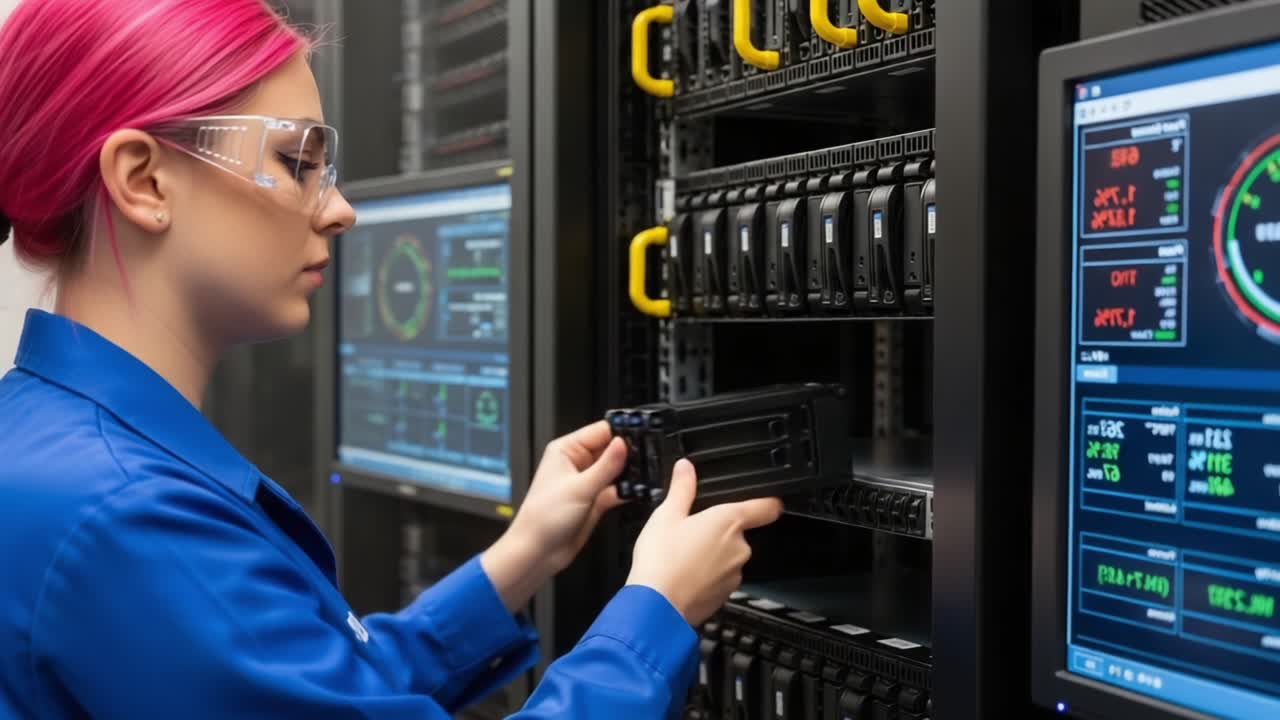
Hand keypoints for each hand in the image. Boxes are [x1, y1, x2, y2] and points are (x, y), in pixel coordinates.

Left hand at [483, 421, 627, 612]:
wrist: (538, 552)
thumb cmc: (543, 518)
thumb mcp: (580, 488)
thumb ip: (606, 466)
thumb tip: (623, 444)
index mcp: (566, 450)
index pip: (600, 431)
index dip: (621, 433)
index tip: (642, 436)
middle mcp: (577, 464)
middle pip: (611, 449)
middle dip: (629, 454)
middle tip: (648, 458)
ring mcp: (587, 482)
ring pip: (616, 470)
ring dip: (629, 473)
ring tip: (645, 476)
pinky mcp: (595, 500)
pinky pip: (616, 489)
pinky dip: (627, 490)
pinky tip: (637, 491)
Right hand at [625, 459, 783, 624]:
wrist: (655, 608)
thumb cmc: (661, 561)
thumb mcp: (666, 515)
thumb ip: (682, 488)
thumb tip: (686, 468)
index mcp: (729, 522)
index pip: (767, 507)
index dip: (769, 501)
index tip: (766, 500)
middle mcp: (739, 548)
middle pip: (739, 532)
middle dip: (718, 532)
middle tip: (689, 532)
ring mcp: (734, 574)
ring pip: (728, 557)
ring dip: (712, 554)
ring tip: (681, 556)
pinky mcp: (725, 595)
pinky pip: (719, 578)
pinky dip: (706, 576)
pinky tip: (683, 575)